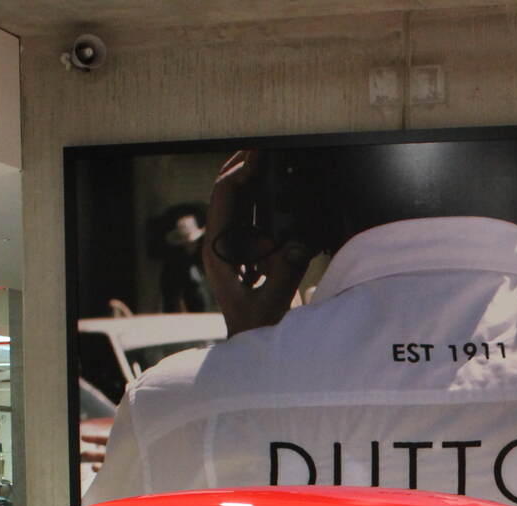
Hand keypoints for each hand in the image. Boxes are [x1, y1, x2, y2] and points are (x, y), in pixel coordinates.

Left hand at [202, 149, 312, 336]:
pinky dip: (259, 202)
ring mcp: (230, 250)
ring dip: (249, 182)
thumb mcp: (271, 305)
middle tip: (259, 145)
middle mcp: (219, 246)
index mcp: (218, 253)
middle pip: (224, 195)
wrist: (251, 349)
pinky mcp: (243, 255)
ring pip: (235, 205)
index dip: (238, 175)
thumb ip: (284, 275)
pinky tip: (273, 192)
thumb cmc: (256, 331)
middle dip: (240, 168)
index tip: (258, 159)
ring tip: (265, 160)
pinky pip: (249, 220)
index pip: (223, 202)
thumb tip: (298, 245)